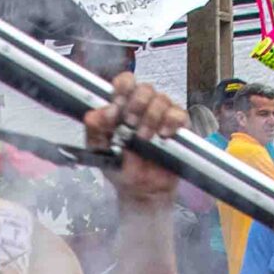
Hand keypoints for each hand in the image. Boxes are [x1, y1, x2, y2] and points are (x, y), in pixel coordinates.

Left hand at [84, 73, 185, 205]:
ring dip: (151, 117)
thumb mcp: (100, 149)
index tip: (118, 103)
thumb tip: (99, 112)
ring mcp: (163, 116)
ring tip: (144, 137)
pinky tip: (163, 134)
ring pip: (162, 99)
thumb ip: (94, 129)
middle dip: (137, 104)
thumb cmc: (121, 167)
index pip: (126, 82)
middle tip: (130, 123)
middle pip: (146, 88)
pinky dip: (171, 121)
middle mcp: (144, 107)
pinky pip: (179, 114)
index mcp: (123, 106)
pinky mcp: (178, 128)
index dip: (123, 86)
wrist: (141, 190)